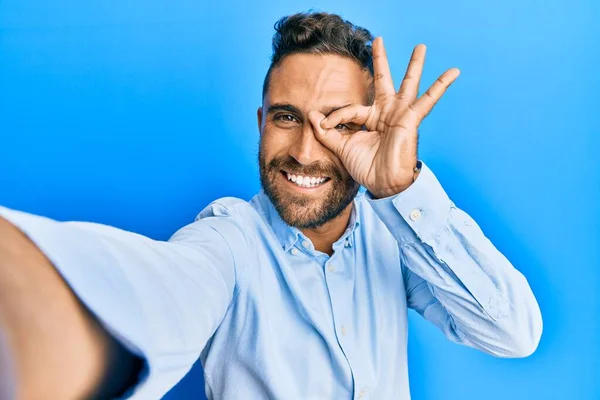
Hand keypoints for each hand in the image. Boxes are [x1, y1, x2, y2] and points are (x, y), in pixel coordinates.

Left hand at [310, 37, 459, 197]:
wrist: (383, 184)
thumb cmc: (367, 168)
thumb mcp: (342, 147)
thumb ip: (327, 132)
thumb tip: (311, 115)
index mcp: (371, 119)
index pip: (351, 108)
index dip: (335, 115)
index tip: (323, 124)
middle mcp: (386, 112)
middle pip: (383, 81)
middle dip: (380, 61)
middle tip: (378, 40)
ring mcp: (400, 114)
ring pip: (408, 84)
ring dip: (414, 65)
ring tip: (421, 47)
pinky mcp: (411, 119)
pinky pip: (428, 99)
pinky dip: (441, 85)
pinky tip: (454, 72)